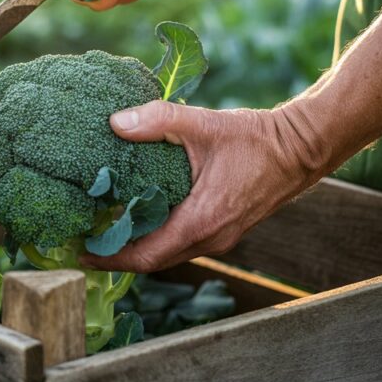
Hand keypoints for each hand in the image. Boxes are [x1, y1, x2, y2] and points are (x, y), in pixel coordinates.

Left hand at [82, 100, 329, 272]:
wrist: (301, 149)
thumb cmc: (255, 139)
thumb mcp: (203, 123)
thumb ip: (158, 120)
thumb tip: (115, 123)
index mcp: (202, 221)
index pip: (146, 256)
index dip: (110, 258)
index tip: (81, 252)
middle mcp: (210, 239)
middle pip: (153, 261)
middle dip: (118, 254)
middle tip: (85, 239)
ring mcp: (220, 238)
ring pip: (169, 254)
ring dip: (138, 246)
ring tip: (105, 229)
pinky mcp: (224, 230)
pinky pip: (183, 244)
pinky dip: (158, 237)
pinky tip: (140, 216)